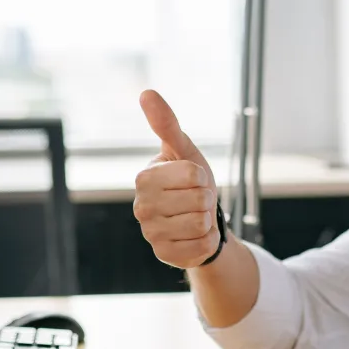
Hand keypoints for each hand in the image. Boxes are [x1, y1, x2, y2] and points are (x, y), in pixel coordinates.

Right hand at [134, 90, 221, 267]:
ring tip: (196, 217)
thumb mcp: (184, 150)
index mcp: (144, 178)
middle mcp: (141, 207)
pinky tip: (195, 237)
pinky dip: (206, 241)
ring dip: (207, 221)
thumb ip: (166, 123)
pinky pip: (200, 248)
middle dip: (207, 199)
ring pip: (200, 225)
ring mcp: (150, 234)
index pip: (193, 175)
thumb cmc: (191, 180)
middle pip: (198, 200)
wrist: (199, 218)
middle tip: (197, 200)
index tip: (194, 179)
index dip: (203, 176)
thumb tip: (146, 93)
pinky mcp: (163, 255)